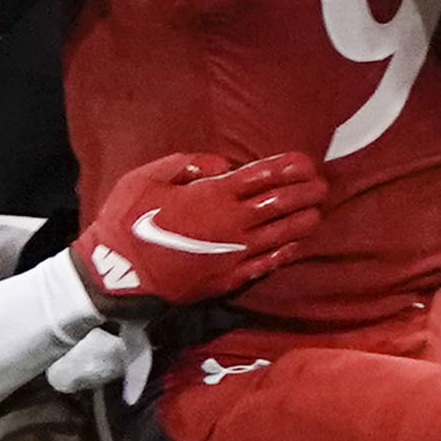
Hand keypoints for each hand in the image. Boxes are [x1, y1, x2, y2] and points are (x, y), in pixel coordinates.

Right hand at [71, 149, 326, 318]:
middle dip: (304, 192)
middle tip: (321, 186)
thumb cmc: (128, 220)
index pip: (262, 175)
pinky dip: (286, 251)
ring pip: (280, 234)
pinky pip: (267, 263)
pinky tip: (297, 244)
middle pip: (279, 203)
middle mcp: (232, 222)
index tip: (307, 162)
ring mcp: (234, 253)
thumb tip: (221, 164)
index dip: (288, 167)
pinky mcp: (230, 278)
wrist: (119, 274)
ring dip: (302, 220)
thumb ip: (187, 164)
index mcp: (213, 194)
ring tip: (317, 212)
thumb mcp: (147, 176)